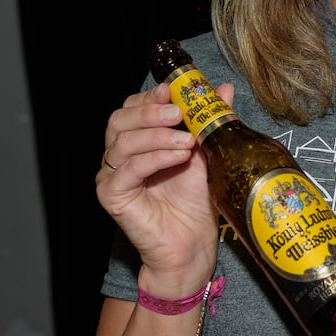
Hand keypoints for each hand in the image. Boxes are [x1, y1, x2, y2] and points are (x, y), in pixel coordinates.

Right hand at [94, 81, 232, 285]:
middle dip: (150, 111)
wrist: (192, 246)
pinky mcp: (112, 196)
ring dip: (157, 135)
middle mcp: (119, 156)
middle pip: (120, 119)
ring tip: (187, 140)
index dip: (150, 96)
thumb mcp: (207, 154)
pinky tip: (178, 156)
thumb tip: (224, 89)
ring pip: (122, 142)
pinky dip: (154, 158)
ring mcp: (112, 176)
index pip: (132, 108)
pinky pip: (128, 170)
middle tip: (179, 113)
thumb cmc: (195, 203)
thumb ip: (210, 121)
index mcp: (137, 141)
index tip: (174, 90)